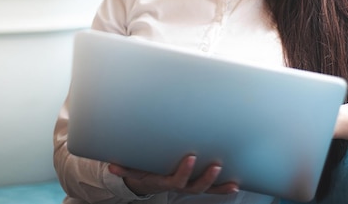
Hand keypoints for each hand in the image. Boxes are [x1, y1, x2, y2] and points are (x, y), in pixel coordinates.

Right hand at [108, 155, 238, 195]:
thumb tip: (111, 166)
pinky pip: (212, 189)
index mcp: (164, 181)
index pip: (176, 180)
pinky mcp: (197, 184)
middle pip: (194, 187)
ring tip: (230, 179)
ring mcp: (188, 187)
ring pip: (205, 189)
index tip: (191, 157)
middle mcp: (178, 186)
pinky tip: (235, 184)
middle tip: (216, 165)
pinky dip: (223, 188)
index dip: (184, 171)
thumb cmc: (141, 168)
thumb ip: (123, 167)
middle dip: (205, 178)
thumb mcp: (132, 168)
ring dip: (218, 185)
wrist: (148, 180)